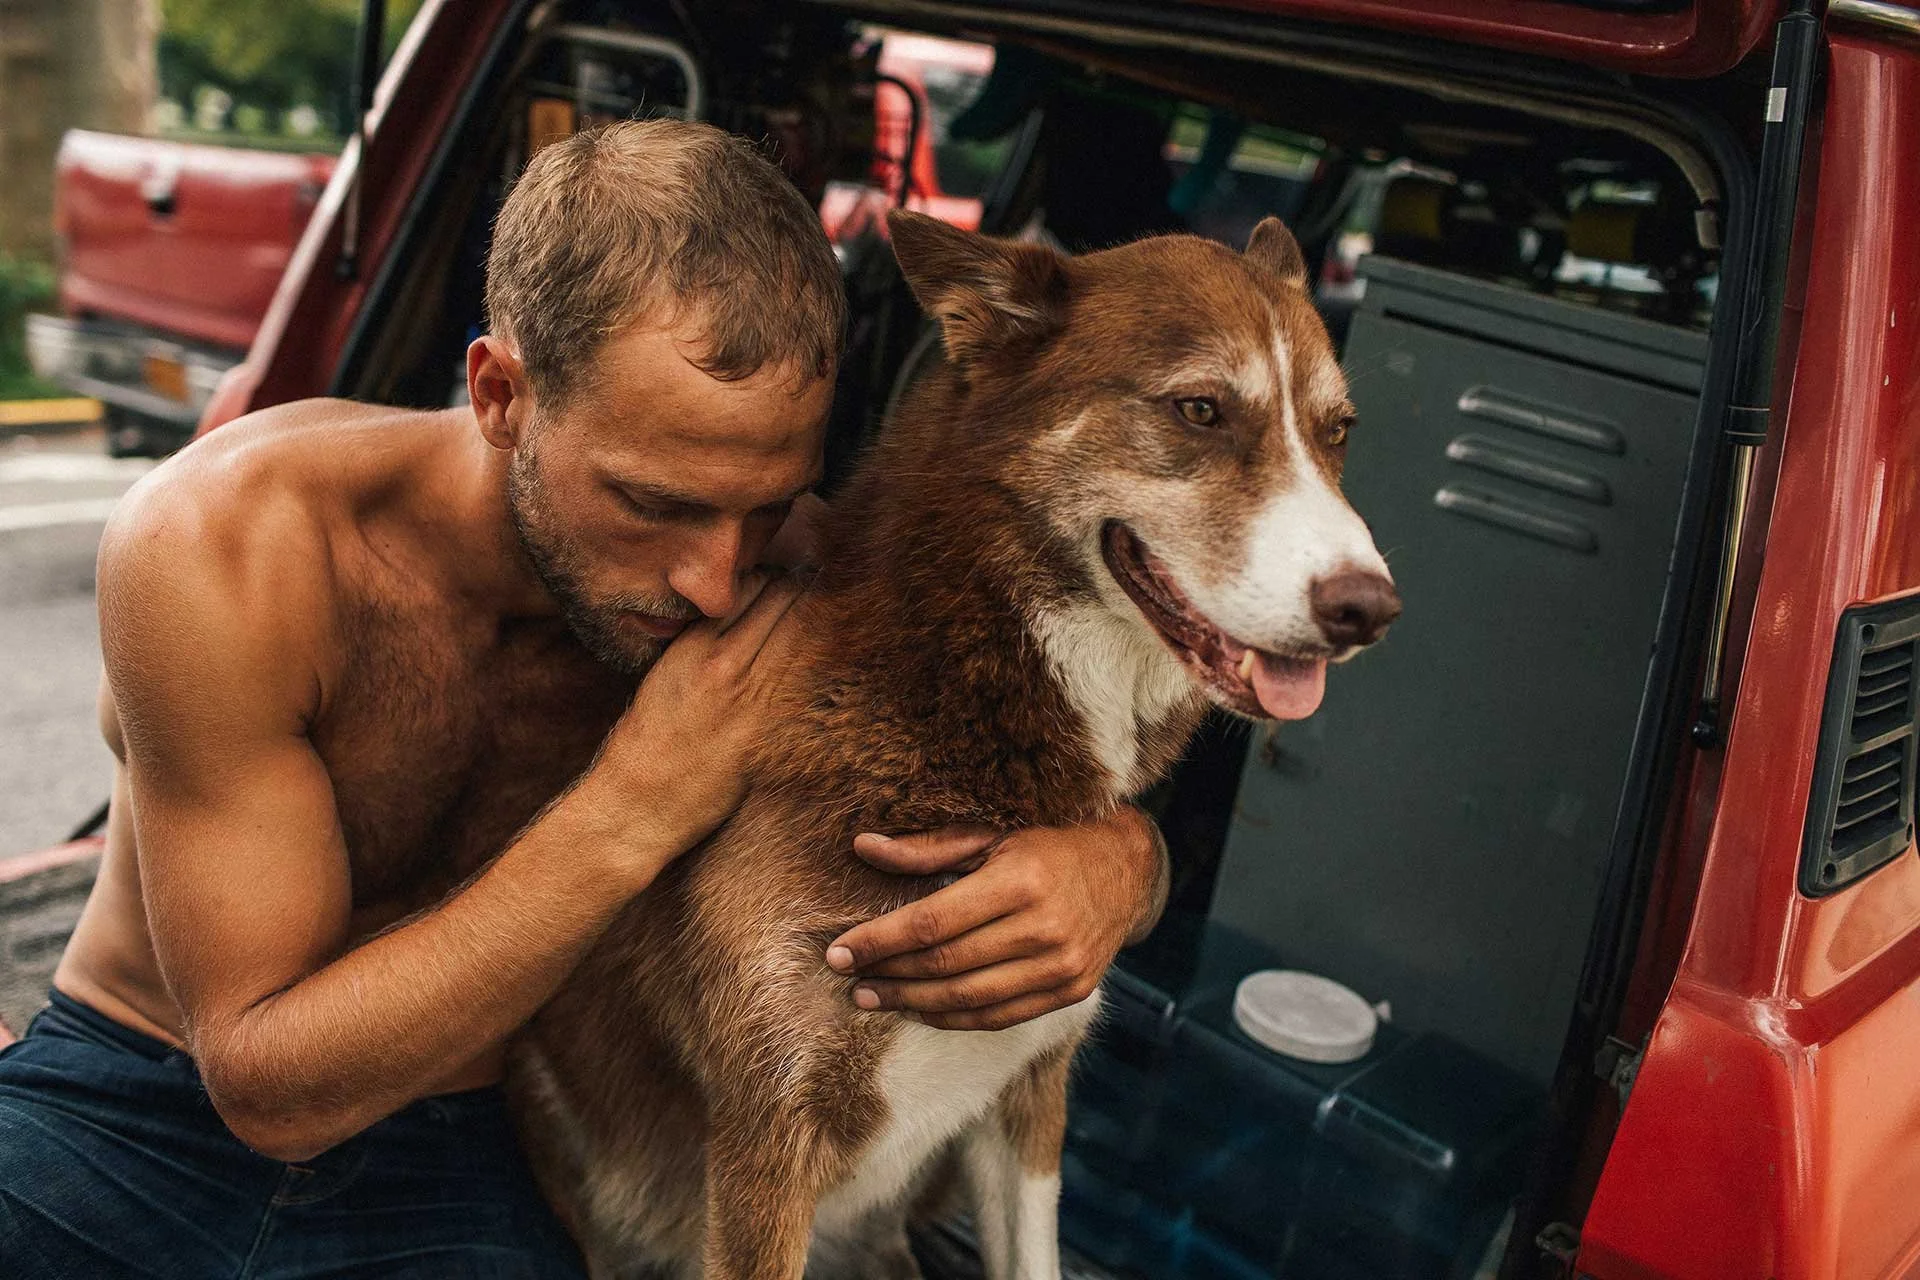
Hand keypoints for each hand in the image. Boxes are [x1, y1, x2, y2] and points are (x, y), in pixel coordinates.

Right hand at [585, 573, 805, 888]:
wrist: (639, 802)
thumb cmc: (647, 742)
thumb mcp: (665, 675)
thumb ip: (701, 643)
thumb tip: (738, 618)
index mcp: (692, 645)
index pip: (748, 585)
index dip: (773, 577)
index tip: (786, 578)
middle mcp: (722, 664)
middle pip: (781, 599)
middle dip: (802, 587)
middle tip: (818, 584)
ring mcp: (749, 697)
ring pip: (802, 632)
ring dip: (819, 616)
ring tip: (830, 608)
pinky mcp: (768, 730)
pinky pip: (806, 679)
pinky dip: (819, 658)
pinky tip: (830, 653)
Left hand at [823, 808, 1166, 1029]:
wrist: (1125, 873)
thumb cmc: (1047, 845)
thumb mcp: (991, 834)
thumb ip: (927, 848)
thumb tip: (863, 848)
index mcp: (1020, 879)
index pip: (931, 921)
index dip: (879, 941)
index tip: (839, 952)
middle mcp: (1044, 926)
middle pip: (946, 964)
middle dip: (888, 974)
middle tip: (848, 978)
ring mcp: (1061, 966)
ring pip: (968, 998)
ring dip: (911, 1002)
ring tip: (872, 998)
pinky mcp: (1071, 992)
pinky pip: (998, 1016)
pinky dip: (952, 1017)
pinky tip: (919, 1008)